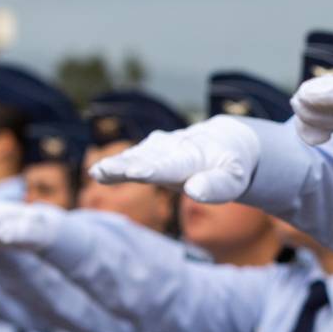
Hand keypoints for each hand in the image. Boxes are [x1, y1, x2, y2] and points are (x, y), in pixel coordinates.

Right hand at [90, 116, 259, 202]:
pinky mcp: (153, 150)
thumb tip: (194, 191)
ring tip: (98, 172)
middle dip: (127, 165)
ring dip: (118, 164)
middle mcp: (175, 147)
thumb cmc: (231, 166)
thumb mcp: (234, 178)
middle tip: (105, 169)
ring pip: (138, 155)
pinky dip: (118, 164)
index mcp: (195, 156)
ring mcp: (162, 147)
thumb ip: (217, 187)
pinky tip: (98, 173)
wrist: (227, 140)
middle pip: (148, 159)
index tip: (137, 173)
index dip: (154, 169)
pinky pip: (133, 156)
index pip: (172, 165)